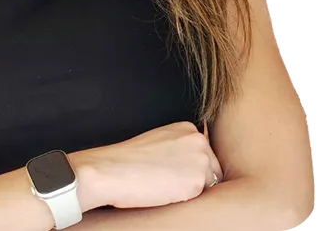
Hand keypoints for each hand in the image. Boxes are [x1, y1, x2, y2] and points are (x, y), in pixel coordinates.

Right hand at [84, 121, 223, 208]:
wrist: (114, 169)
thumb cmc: (130, 159)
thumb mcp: (158, 141)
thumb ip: (178, 146)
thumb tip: (189, 162)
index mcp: (186, 128)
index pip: (204, 153)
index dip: (189, 167)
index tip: (171, 170)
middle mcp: (198, 140)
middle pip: (211, 168)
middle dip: (195, 178)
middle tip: (167, 179)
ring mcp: (201, 159)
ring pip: (208, 184)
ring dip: (192, 189)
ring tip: (166, 184)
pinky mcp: (198, 181)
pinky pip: (201, 197)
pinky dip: (186, 198)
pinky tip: (167, 191)